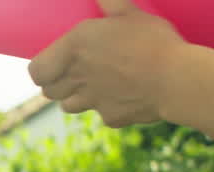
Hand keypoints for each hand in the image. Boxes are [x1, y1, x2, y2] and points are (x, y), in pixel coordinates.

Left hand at [28, 0, 188, 127]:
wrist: (177, 78)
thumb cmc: (152, 40)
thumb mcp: (130, 13)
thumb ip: (110, 1)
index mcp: (74, 49)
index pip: (36, 72)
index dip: (41, 70)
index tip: (50, 66)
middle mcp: (76, 78)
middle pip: (49, 91)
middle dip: (56, 84)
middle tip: (72, 73)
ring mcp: (92, 101)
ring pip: (68, 106)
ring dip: (76, 98)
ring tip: (95, 84)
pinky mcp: (110, 117)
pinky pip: (102, 114)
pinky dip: (109, 108)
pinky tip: (127, 95)